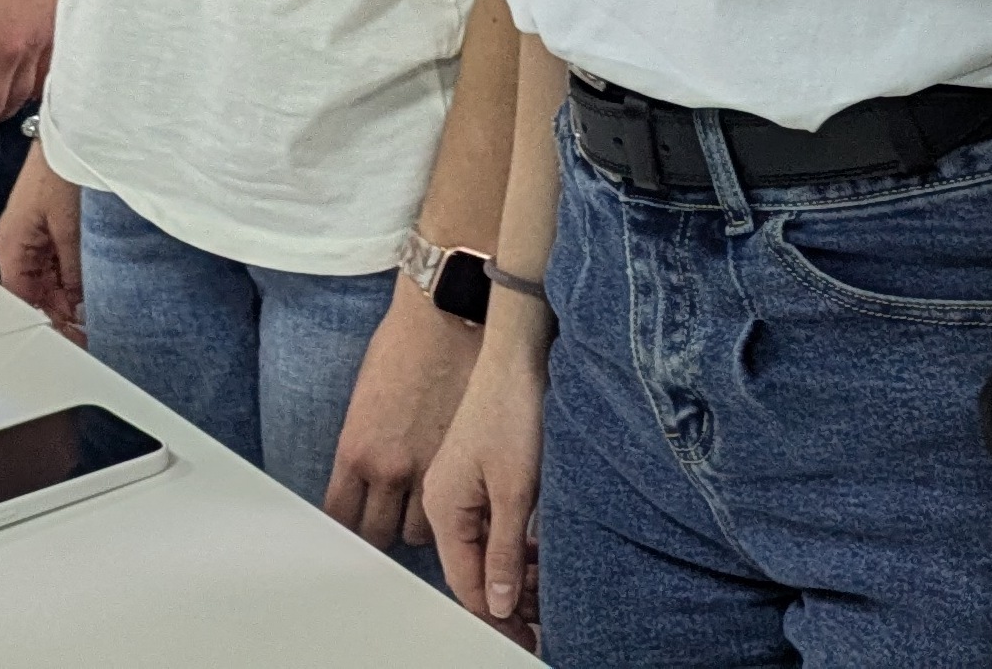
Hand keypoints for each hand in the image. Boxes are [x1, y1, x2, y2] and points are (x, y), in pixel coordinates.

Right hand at [0, 151, 85, 339]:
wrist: (75, 136)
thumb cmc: (63, 170)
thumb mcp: (72, 229)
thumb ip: (74, 273)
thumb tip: (79, 307)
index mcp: (11, 245)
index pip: (19, 299)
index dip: (43, 321)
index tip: (67, 338)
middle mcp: (18, 244)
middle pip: (35, 293)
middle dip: (61, 312)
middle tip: (89, 334)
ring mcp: (34, 236)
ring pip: (50, 280)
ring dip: (70, 296)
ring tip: (95, 317)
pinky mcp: (51, 228)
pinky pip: (59, 264)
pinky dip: (74, 278)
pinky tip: (93, 290)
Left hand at [325, 280, 479, 552]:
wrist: (445, 318)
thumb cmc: (401, 346)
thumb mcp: (363, 400)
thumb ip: (362, 446)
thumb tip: (364, 481)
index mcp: (355, 450)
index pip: (340, 517)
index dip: (347, 529)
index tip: (354, 527)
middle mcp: (388, 469)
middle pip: (377, 535)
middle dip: (383, 529)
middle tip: (392, 519)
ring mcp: (429, 470)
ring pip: (419, 534)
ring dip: (421, 525)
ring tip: (427, 509)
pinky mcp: (464, 463)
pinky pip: (455, 515)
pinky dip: (453, 516)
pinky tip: (455, 505)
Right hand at [426, 311, 548, 632]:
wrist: (517, 353)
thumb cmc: (512, 410)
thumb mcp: (516, 490)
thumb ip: (506, 551)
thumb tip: (500, 605)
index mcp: (443, 507)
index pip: (466, 583)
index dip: (496, 616)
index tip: (524, 637)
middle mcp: (444, 502)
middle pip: (473, 570)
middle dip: (508, 598)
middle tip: (544, 618)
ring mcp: (460, 489)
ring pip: (484, 551)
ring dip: (514, 573)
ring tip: (547, 586)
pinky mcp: (478, 476)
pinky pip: (491, 527)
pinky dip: (515, 546)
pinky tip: (539, 553)